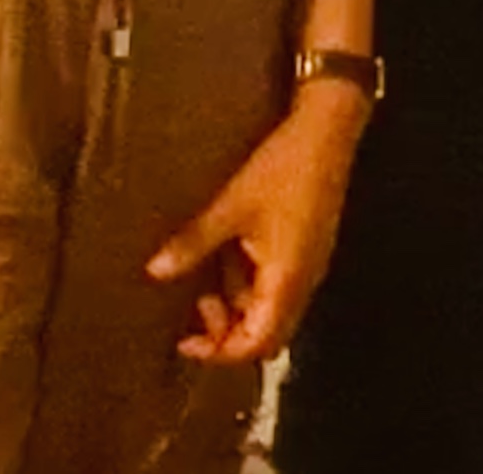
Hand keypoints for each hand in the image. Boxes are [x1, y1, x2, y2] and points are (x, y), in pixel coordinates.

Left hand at [147, 84, 370, 363]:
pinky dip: (248, 285)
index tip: (185, 341)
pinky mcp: (307, 249)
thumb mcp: (231, 206)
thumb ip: (194, 243)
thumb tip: (155, 272)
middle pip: (267, 335)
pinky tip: (227, 258)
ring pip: (270, 310)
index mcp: (285, 281)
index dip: (220, 352)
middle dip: (227, 334)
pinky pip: (276, 285)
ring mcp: (308, 266)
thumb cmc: (280, 169)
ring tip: (205, 279)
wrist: (327, 129)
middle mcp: (302, 283)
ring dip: (237, 306)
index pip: (256, 345)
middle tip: (194, 310)